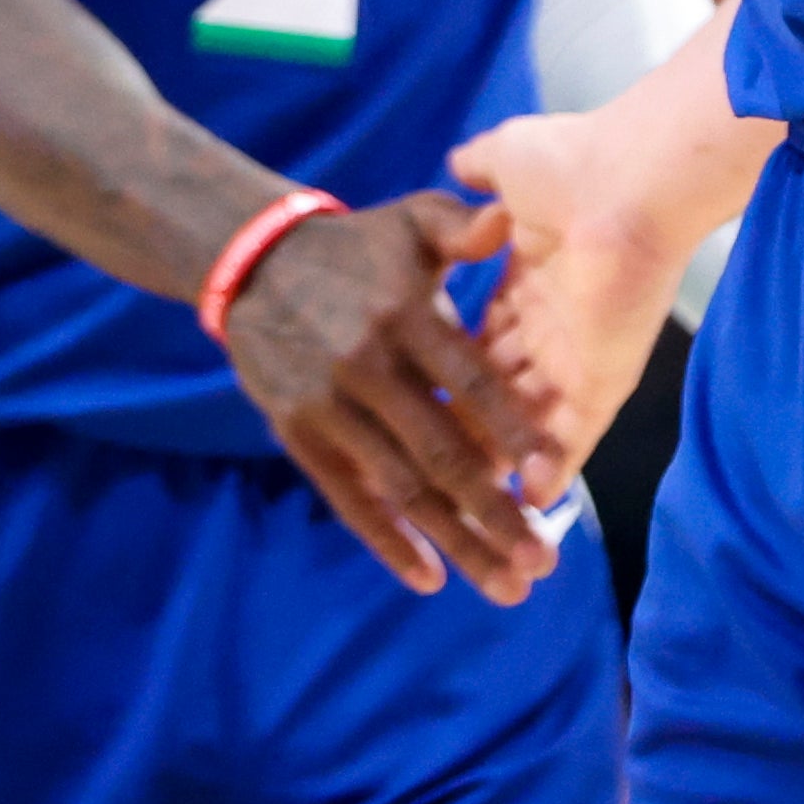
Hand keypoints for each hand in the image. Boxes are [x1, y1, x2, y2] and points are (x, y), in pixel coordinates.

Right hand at [214, 189, 557, 604]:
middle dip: (495, 513)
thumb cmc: (356, 246)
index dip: (510, 430)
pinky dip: (387, 542)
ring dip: (456, 542)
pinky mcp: (298, 434)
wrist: (252, 261)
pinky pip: (348, 498)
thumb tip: (508, 218)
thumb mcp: (410, 219)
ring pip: (401, 489)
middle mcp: (368, 366)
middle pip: (441, 453)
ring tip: (506, 586)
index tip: (551, 476)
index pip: (469, 382)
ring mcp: (329, 406)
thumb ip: (464, 224)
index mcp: (406, 315)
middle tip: (543, 561)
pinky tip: (429, 579)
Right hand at [449, 110, 697, 502]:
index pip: (482, 341)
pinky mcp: (604, 380)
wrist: (631, 175)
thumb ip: (481, 171)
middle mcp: (550, 328)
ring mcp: (577, 358)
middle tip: (432, 467)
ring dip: (503, 461)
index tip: (416, 404)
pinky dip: (555, 468)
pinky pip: (576, 436)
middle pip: (498, 393)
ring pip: (530, 426)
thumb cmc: (570, 162)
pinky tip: (530, 500)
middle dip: (468, 432)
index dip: (452, 373)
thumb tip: (459, 163)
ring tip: (468, 495)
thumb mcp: (508, 160)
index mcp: (526, 281)